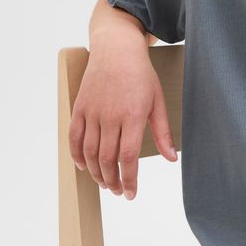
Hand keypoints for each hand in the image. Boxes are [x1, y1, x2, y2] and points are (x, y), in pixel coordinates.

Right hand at [68, 39, 177, 199]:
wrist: (116, 50)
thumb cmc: (141, 76)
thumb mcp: (157, 101)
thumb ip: (163, 132)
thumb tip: (171, 159)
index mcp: (132, 115)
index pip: (128, 157)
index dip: (129, 180)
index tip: (130, 194)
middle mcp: (110, 116)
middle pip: (107, 159)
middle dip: (112, 180)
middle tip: (118, 191)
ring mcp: (92, 111)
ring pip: (90, 152)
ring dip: (96, 172)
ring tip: (105, 182)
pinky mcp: (79, 107)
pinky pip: (74, 137)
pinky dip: (77, 155)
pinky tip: (84, 166)